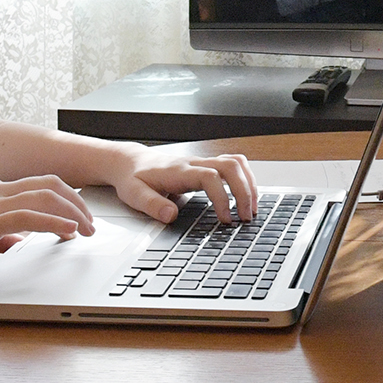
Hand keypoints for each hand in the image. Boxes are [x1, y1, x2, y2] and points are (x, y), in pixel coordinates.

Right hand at [0, 175, 95, 274]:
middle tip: (91, 225)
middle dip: (77, 203)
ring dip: (72, 213)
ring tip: (86, 231)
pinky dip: (54, 223)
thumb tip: (17, 244)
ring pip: (44, 197)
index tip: (80, 215)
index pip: (37, 185)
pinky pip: (28, 217)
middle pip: (49, 185)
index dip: (65, 198)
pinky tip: (67, 233)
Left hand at [108, 145, 258, 223]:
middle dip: (244, 192)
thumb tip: (171, 216)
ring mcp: (202, 162)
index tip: (225, 219)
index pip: (210, 177)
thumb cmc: (134, 178)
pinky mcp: (206, 166)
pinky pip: (233, 165)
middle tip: (246, 217)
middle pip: (230, 166)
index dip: (222, 198)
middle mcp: (195, 163)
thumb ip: (152, 205)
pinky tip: (246, 197)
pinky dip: (245, 180)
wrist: (131, 162)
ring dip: (249, 185)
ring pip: (236, 163)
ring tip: (252, 209)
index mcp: (179, 171)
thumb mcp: (134, 194)